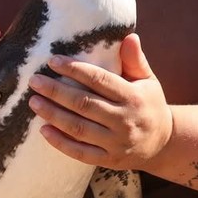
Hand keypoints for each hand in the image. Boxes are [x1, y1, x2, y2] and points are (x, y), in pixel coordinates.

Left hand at [27, 34, 172, 170]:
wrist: (164, 144)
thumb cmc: (149, 104)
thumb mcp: (148, 81)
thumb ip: (135, 60)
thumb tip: (129, 37)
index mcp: (133, 97)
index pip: (100, 80)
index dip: (74, 69)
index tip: (52, 61)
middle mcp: (125, 121)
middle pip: (84, 104)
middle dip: (56, 91)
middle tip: (34, 81)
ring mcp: (117, 143)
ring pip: (79, 128)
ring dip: (53, 115)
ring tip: (34, 102)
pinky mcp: (109, 160)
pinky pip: (81, 153)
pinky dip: (61, 143)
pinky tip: (43, 130)